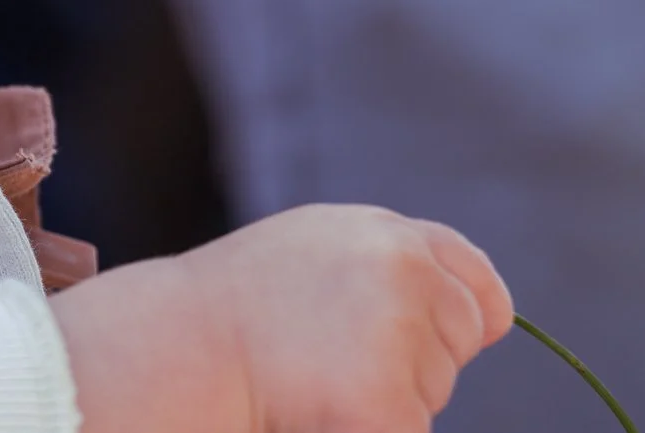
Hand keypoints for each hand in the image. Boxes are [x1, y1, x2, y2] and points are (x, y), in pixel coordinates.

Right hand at [50, 204, 512, 432]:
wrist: (172, 348)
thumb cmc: (227, 311)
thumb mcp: (309, 255)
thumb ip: (375, 268)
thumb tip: (463, 310)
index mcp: (381, 232)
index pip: (472, 276)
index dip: (469, 312)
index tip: (461, 334)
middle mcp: (400, 268)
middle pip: (459, 337)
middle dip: (419, 361)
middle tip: (333, 363)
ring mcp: (396, 331)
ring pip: (435, 390)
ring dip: (389, 397)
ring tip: (308, 379)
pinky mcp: (385, 401)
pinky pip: (407, 429)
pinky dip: (369, 426)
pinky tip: (315, 410)